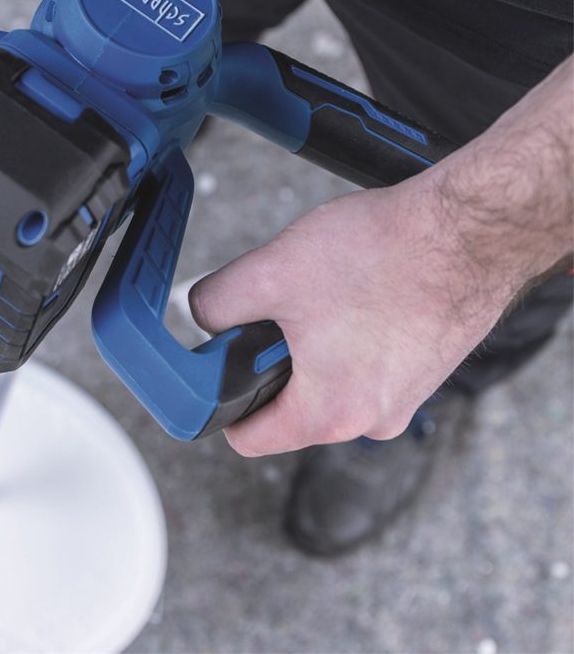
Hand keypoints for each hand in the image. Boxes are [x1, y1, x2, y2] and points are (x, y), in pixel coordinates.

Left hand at [189, 175, 510, 455]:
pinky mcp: (423, 369)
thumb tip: (202, 317)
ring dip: (313, 339)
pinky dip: (350, 331)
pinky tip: (357, 289)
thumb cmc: (383, 254)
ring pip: (327, 377)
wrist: (466, 231)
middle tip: (283, 305)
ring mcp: (403, 397)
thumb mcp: (269, 272)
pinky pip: (365, 361)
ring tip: (326, 290)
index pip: (247, 437)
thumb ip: (216, 304)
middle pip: (287, 402)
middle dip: (272, 355)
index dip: (220, 399)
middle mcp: (371, 420)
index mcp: (329, 414)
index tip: (221, 360)